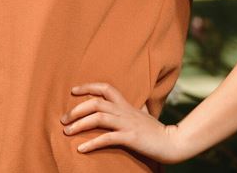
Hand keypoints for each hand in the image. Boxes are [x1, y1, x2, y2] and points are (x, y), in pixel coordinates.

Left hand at [60, 82, 182, 164]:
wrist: (173, 142)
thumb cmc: (156, 130)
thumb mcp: (143, 114)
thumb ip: (135, 108)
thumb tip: (135, 103)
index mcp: (126, 104)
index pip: (105, 87)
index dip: (88, 87)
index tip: (73, 91)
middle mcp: (124, 111)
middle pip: (96, 102)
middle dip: (76, 109)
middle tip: (63, 119)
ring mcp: (127, 124)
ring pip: (98, 117)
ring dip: (79, 124)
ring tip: (67, 132)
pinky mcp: (130, 138)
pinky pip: (107, 138)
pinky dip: (92, 143)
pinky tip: (81, 148)